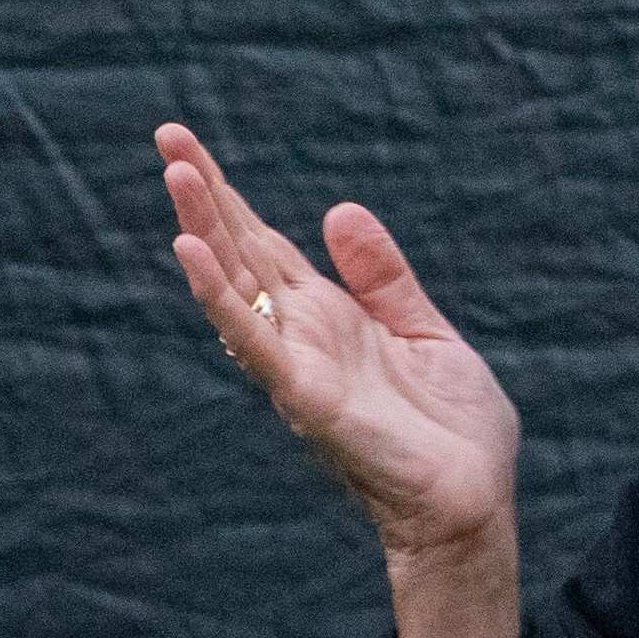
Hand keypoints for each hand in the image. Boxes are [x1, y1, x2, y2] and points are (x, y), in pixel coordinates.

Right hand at [158, 120, 527, 637]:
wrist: (473, 504)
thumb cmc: (453, 432)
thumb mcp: (426, 332)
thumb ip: (383, 277)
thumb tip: (337, 210)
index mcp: (327, 316)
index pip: (264, 242)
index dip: (228, 193)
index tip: (188, 145)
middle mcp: (299, 334)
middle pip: (239, 250)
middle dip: (202, 193)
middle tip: (166, 133)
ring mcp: (295, 364)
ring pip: (235, 285)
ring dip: (201, 229)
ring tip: (174, 172)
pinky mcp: (305, 396)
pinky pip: (252, 341)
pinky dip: (217, 298)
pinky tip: (189, 253)